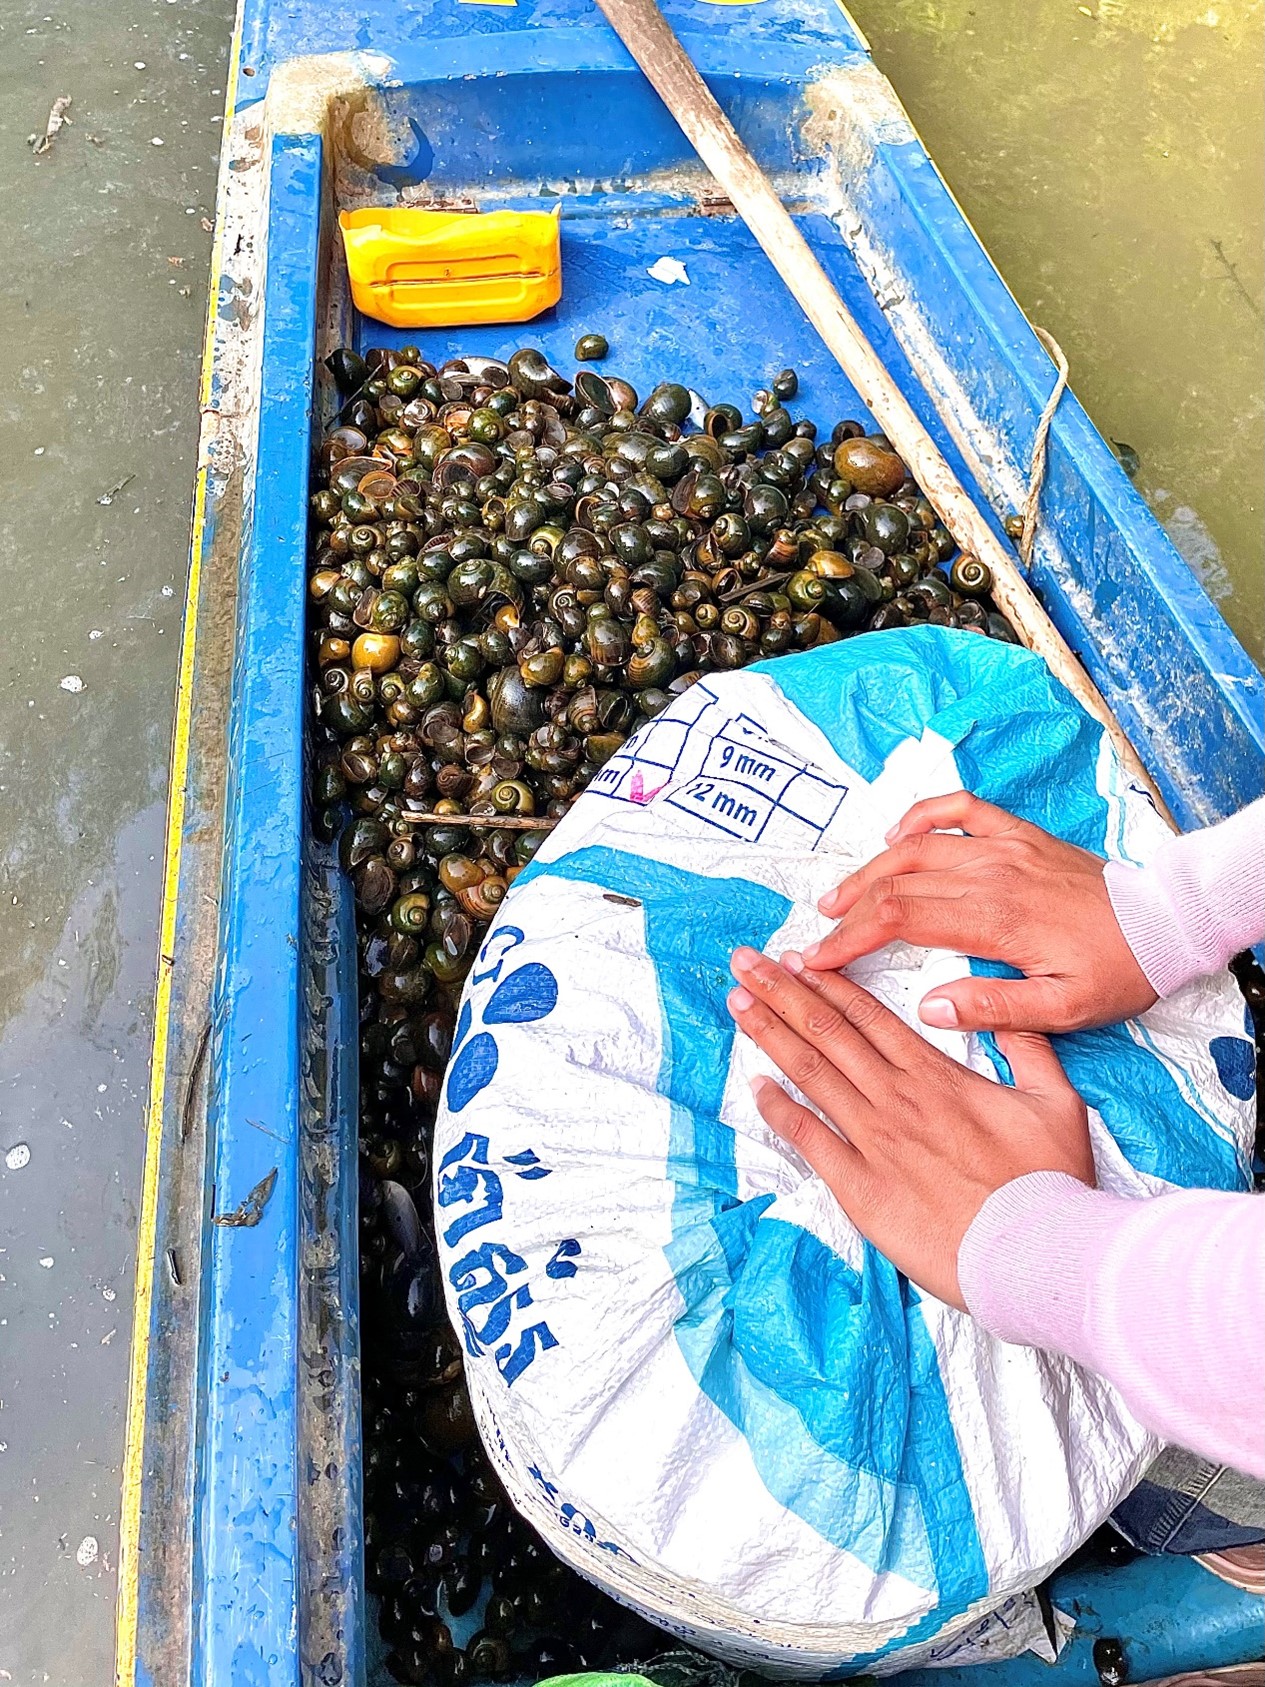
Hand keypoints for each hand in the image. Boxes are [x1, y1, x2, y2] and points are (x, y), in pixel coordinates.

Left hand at [727, 946, 1094, 1308]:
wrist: (1035, 1251)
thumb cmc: (1049, 1183)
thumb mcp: (1056, 1102)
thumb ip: (1028, 1049)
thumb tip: (1004, 1008)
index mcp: (937, 1076)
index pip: (869, 1016)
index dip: (827, 982)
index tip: (794, 958)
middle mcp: (896, 1098)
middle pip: (827, 1032)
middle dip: (780, 991)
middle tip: (743, 962)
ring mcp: (874, 1141)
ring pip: (810, 1073)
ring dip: (769, 1033)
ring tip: (737, 1002)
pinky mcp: (860, 1187)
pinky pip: (808, 1139)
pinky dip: (778, 1109)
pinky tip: (754, 1085)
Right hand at [804, 792, 1157, 1033]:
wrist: (1166, 923)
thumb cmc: (1117, 971)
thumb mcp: (1064, 1010)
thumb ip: (994, 1008)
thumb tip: (929, 1007)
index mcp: (994, 917)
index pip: (900, 919)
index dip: (851, 939)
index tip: (818, 960)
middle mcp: (991, 872)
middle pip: (897, 882)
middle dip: (848, 910)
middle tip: (815, 936)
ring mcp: (1004, 846)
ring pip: (917, 847)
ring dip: (870, 869)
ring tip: (838, 898)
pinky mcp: (1019, 834)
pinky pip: (961, 809)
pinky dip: (923, 815)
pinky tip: (896, 833)